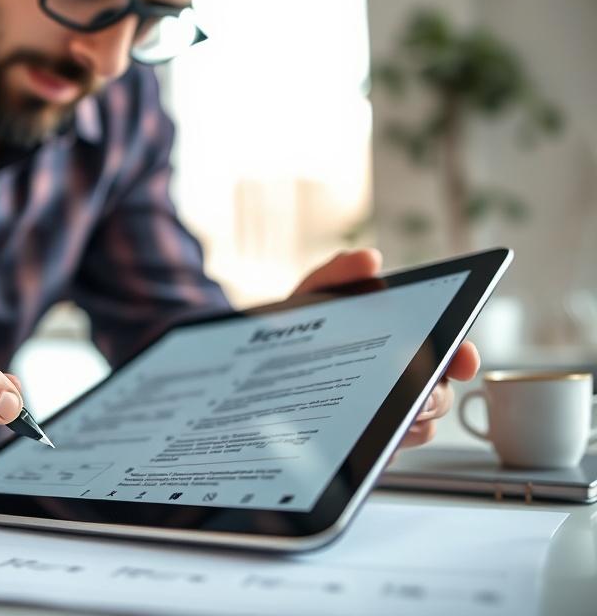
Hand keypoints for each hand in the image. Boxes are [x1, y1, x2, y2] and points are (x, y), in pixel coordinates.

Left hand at [291, 249, 480, 450]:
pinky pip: (384, 455)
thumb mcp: (309, 297)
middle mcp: (395, 383)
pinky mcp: (359, 446)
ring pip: (420, 429)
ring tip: (392, 417)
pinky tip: (360, 440)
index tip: (462, 357)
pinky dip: (380, 449)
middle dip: (436, 395)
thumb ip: (337, 273)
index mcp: (396, 345)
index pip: (445, 352)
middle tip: (418, 395)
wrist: (252, 365)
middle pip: (439, 396)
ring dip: (411, 424)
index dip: (462, 355)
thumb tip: (369, 260)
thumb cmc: (290, 330)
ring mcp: (379, 416)